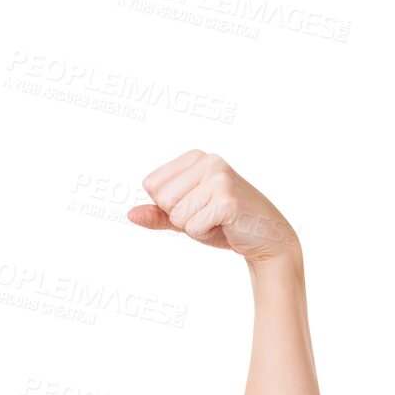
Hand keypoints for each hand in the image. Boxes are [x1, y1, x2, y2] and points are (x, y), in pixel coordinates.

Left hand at [126, 150, 299, 266]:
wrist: (264, 237)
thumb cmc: (223, 224)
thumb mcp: (185, 218)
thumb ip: (157, 215)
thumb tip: (130, 214)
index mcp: (196, 157)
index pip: (152, 185)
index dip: (168, 206)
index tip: (196, 205)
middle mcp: (209, 160)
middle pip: (162, 199)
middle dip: (180, 217)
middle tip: (208, 215)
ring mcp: (220, 178)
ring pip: (176, 214)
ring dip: (193, 227)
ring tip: (217, 220)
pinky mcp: (227, 199)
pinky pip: (191, 227)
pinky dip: (204, 234)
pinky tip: (225, 226)